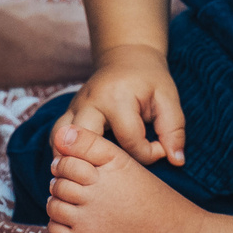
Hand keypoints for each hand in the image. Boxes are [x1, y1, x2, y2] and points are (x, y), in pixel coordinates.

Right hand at [66, 44, 184, 166]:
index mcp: (116, 98)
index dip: (148, 154)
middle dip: (98, 164)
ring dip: (71, 160)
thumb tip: (176, 161)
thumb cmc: (149, 80)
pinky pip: (56, 138)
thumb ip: (174, 130)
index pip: (129, 142)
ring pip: (59, 140)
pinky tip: (79, 165)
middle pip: (82, 143)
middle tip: (115, 175)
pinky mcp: (68, 113)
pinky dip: (63, 153)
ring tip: (89, 176)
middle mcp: (89, 102)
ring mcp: (74, 107)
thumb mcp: (168, 99)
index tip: (160, 150)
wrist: (127, 55)